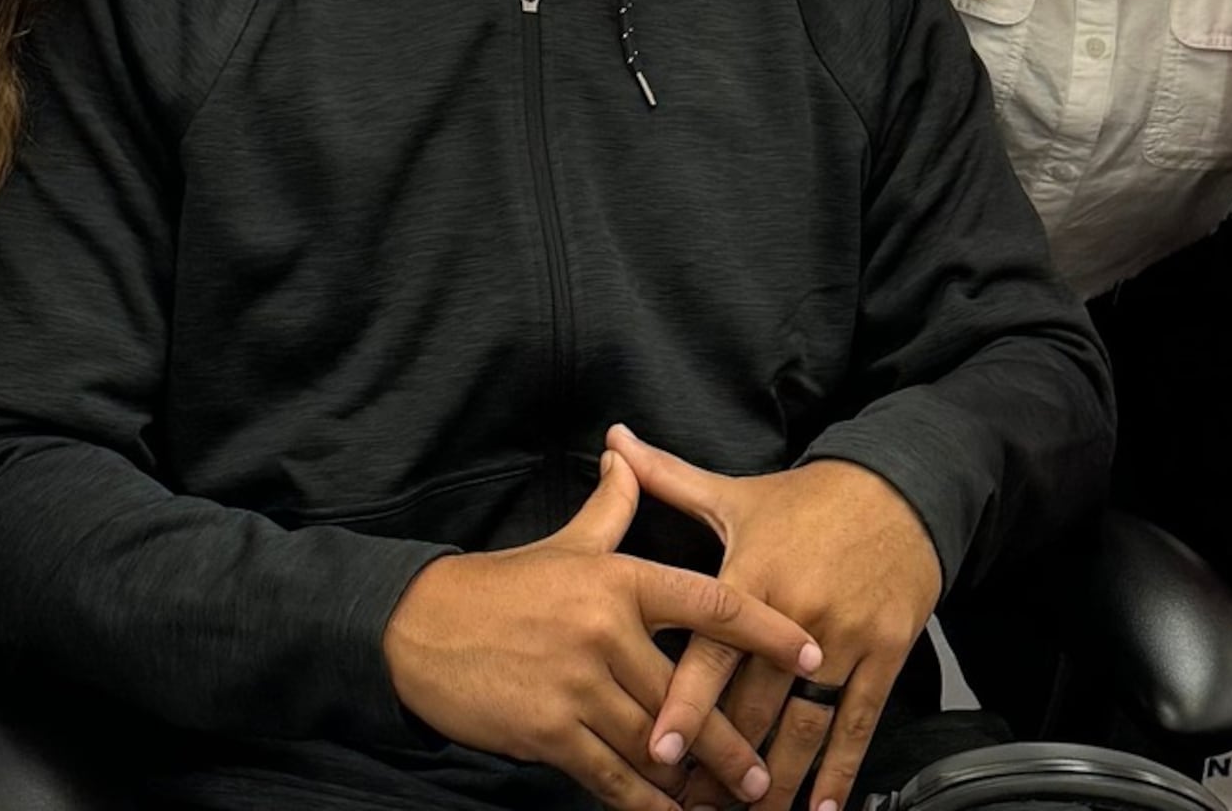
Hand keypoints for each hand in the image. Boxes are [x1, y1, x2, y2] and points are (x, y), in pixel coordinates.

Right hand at [385, 449, 822, 810]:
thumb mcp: (564, 544)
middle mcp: (605, 629)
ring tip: (730, 801)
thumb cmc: (501, 586)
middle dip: (732, 739)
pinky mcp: (547, 730)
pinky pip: (609, 774)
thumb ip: (610, 507)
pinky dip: (643, 801)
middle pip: (689, 691)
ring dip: (693, 778)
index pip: (710, 602)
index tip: (811, 653)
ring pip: (654, 740)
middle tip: (767, 772)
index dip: (767, 630)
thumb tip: (627, 455)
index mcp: (619, 579)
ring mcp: (576, 683)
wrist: (420, 627)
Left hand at [609, 425, 940, 810]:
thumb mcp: (738, 491)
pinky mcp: (885, 652)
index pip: (710, 654)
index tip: (656, 750)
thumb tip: (612, 441)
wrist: (901, 488)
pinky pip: (859, 721)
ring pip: (805, 722)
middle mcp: (796, 613)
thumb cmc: (809, 500)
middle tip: (692, 804)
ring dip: (777, 779)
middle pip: (753, 704)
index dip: (683, 704)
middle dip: (721, 762)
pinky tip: (823, 806)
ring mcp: (845, 637)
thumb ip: (669, 478)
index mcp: (753, 579)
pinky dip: (841, 770)